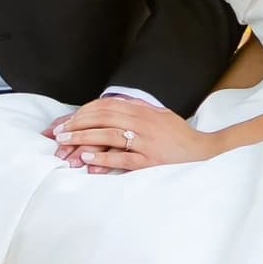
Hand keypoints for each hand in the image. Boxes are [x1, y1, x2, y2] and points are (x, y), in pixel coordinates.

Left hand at [50, 95, 218, 173]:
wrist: (203, 152)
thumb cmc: (179, 135)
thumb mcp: (160, 115)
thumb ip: (139, 108)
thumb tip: (117, 102)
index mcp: (143, 111)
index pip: (106, 106)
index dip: (83, 112)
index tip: (67, 121)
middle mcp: (143, 123)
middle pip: (103, 118)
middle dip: (77, 124)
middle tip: (58, 132)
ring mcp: (146, 142)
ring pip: (109, 136)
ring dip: (84, 138)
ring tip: (66, 143)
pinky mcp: (150, 160)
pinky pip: (123, 158)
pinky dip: (104, 158)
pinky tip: (87, 158)